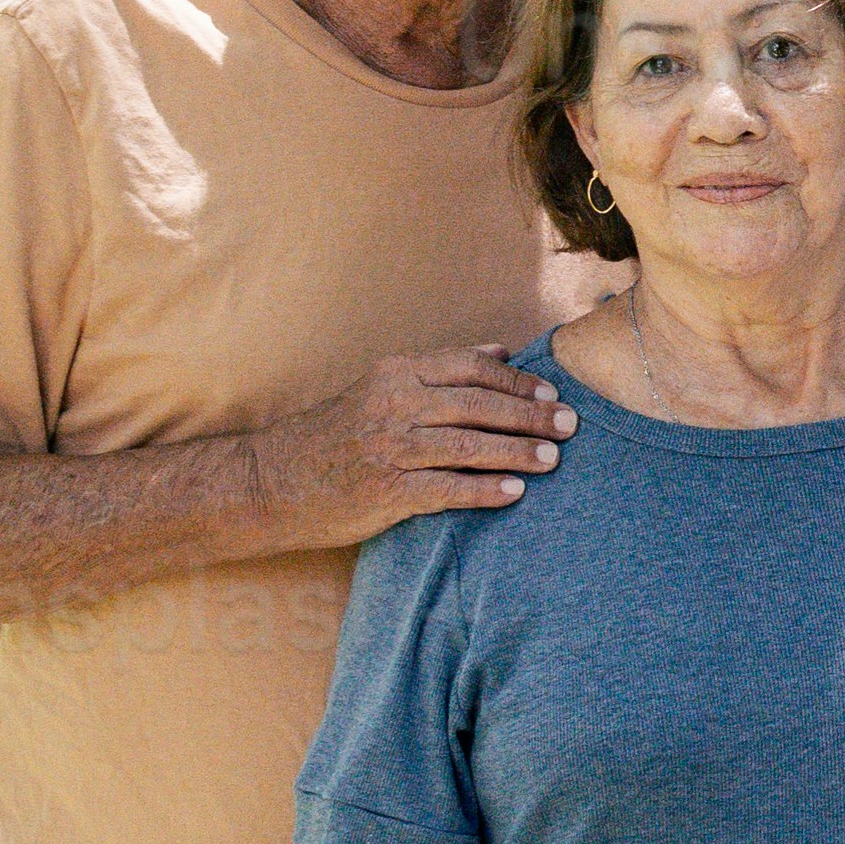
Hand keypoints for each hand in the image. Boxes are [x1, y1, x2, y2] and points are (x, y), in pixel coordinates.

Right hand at [246, 347, 567, 548]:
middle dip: (530, 414)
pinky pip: (445, 488)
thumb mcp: (381, 387)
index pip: (471, 367)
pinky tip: (514, 492)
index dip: (517, 380)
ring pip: (467, 444)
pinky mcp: (384, 491)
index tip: (552, 392)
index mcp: (396, 373)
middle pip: (477, 404)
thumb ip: (440, 371)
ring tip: (553, 459)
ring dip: (517, 451)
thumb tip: (501, 351)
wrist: (274, 481)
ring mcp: (388, 448)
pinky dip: (483, 489)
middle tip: (570, 425)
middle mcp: (393, 405)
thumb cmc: (338, 435)